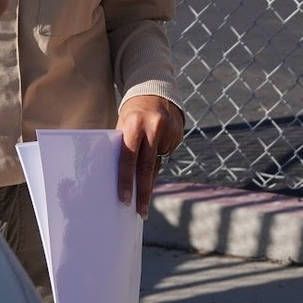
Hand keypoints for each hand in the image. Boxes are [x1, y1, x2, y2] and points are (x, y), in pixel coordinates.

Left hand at [116, 94, 184, 215]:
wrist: (155, 91)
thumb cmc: (132, 113)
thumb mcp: (124, 125)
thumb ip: (124, 146)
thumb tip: (123, 179)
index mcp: (133, 124)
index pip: (128, 158)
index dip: (125, 181)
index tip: (125, 200)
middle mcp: (152, 127)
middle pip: (147, 167)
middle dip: (143, 192)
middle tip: (141, 211)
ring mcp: (168, 130)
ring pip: (157, 164)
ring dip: (150, 177)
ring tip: (144, 184)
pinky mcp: (178, 134)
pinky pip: (166, 155)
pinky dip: (159, 159)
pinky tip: (156, 150)